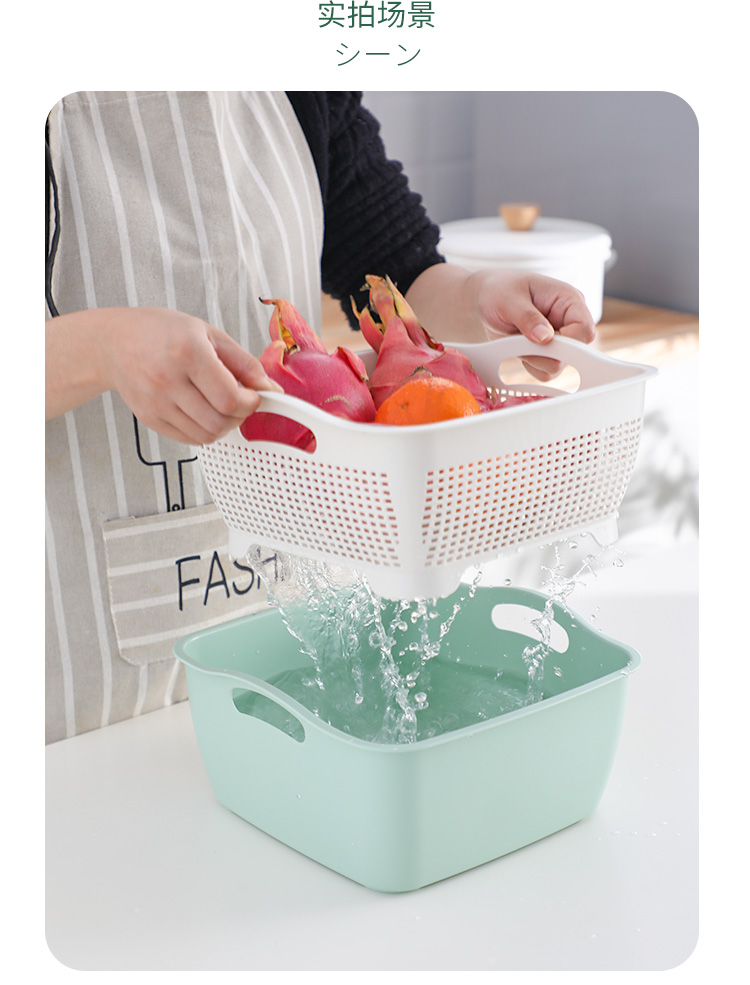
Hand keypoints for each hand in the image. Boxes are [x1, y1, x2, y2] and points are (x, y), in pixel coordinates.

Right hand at [98, 308, 281, 444]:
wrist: (113, 343)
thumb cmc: (160, 332)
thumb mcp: (207, 333)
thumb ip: (243, 362)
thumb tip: (270, 388)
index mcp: (187, 352)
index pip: (230, 398)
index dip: (251, 403)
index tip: (255, 396)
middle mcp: (168, 380)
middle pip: (220, 421)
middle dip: (240, 416)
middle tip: (241, 401)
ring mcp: (156, 403)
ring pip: (206, 435)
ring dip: (224, 426)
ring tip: (222, 406)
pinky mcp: (149, 418)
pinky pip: (188, 439)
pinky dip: (204, 431)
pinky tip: (203, 412)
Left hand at [473, 269, 595, 379]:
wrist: (487, 299)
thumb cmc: (500, 291)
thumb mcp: (509, 300)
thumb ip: (528, 318)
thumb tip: (545, 337)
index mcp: (569, 300)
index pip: (585, 329)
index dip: (567, 341)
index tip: (541, 340)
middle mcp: (569, 321)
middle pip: (575, 353)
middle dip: (545, 352)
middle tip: (521, 339)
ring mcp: (560, 339)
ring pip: (558, 366)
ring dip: (533, 359)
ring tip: (516, 340)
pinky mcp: (548, 353)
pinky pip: (545, 373)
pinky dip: (529, 365)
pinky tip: (518, 349)